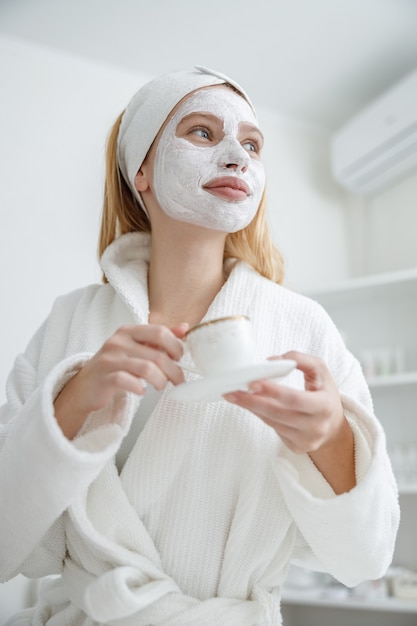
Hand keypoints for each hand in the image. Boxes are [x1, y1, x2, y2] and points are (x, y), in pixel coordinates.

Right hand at [54, 323, 187, 438]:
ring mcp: (110, 359)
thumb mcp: (137, 347)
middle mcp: (118, 341)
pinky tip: (141, 391)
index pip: (160, 332)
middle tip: (178, 380)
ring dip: (161, 381)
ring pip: (147, 369)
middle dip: (174, 370)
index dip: (176, 346)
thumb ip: (160, 338)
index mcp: (129, 331)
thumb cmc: (115, 366)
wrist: (85, 386)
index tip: (179, 359)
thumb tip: (185, 328)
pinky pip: (129, 382)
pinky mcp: (104, 377)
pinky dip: (140, 388)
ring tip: (161, 386)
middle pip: (157, 354)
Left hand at [224, 351, 354, 492]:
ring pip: (272, 422)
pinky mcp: (296, 448)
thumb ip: (299, 359)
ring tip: (235, 395)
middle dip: (252, 401)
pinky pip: (273, 429)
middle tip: (232, 391)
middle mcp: (316, 427)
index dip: (273, 391)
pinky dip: (260, 415)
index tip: (253, 383)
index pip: (295, 399)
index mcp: (325, 406)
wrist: (332, 424)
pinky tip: (250, 405)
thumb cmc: (324, 393)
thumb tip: (271, 361)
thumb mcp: (320, 371)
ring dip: (252, 407)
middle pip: (278, 414)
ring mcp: (306, 440)